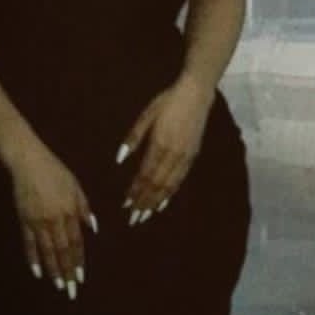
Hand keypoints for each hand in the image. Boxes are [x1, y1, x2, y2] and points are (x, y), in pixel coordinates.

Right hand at [8, 142, 97, 298]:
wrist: (29, 162)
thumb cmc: (55, 171)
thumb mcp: (76, 186)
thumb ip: (84, 208)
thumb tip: (93, 228)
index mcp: (69, 212)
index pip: (76, 242)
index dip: (78, 261)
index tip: (81, 278)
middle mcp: (55, 220)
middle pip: (62, 251)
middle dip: (67, 272)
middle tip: (70, 290)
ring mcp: (38, 221)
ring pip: (47, 250)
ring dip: (53, 270)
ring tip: (58, 286)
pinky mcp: (24, 220)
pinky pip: (29, 243)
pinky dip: (33, 258)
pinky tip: (37, 272)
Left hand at [117, 75, 211, 223]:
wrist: (196, 95)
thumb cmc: (166, 102)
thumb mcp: (146, 116)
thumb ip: (133, 138)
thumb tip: (119, 160)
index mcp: (159, 145)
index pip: (144, 175)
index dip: (135, 192)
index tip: (125, 205)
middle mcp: (172, 155)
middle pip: (156, 185)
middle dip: (144, 203)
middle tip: (133, 219)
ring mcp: (184, 157)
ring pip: (169, 186)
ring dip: (156, 202)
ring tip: (146, 216)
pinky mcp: (192, 157)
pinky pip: (180, 181)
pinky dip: (170, 194)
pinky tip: (163, 202)